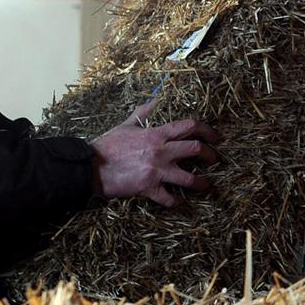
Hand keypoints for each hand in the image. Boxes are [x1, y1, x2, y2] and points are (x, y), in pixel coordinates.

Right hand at [90, 101, 218, 204]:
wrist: (90, 166)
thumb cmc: (107, 145)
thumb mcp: (126, 125)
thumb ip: (142, 114)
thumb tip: (153, 101)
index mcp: (156, 134)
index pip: (188, 127)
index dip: (206, 130)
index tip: (214, 137)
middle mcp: (161, 152)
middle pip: (196, 149)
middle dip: (210, 155)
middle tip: (215, 159)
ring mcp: (156, 171)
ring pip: (189, 178)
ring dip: (202, 183)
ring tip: (207, 185)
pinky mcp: (149, 188)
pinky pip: (169, 199)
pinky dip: (177, 202)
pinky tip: (181, 202)